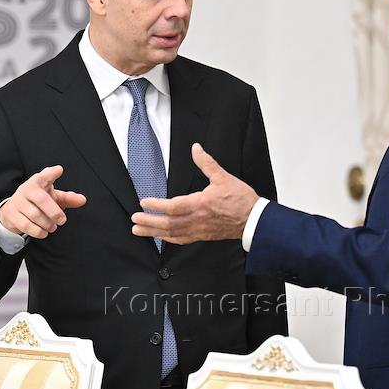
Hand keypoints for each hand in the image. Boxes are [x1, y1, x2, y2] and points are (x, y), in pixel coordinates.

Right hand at [0, 165, 86, 238]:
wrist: (13, 211)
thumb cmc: (38, 202)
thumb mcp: (53, 197)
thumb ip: (68, 198)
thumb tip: (82, 200)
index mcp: (38, 182)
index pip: (44, 176)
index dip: (51, 173)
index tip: (59, 170)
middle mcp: (26, 189)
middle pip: (41, 199)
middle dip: (54, 212)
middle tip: (62, 220)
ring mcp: (18, 202)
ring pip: (35, 215)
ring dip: (47, 224)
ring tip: (52, 226)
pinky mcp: (12, 215)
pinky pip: (26, 225)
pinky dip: (38, 231)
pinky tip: (43, 232)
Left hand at [131, 144, 257, 243]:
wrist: (253, 219)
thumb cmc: (241, 200)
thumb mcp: (223, 177)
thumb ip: (206, 163)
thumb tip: (196, 149)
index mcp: (201, 203)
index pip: (173, 206)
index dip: (156, 205)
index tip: (144, 202)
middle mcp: (197, 219)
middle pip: (168, 223)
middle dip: (148, 222)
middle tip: (134, 219)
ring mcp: (199, 230)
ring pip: (172, 233)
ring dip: (153, 232)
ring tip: (138, 230)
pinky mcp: (203, 236)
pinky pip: (181, 240)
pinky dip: (168, 239)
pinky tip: (160, 237)